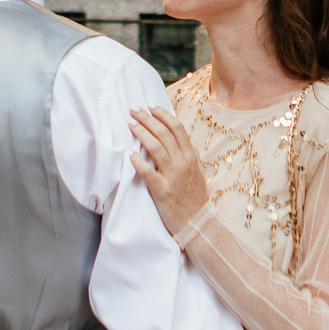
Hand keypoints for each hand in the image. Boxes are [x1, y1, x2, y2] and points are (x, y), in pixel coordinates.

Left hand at [129, 105, 209, 233]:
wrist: (197, 224)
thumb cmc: (195, 198)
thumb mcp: (199, 173)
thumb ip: (192, 156)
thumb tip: (186, 140)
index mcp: (191, 157)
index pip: (177, 128)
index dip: (163, 115)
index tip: (150, 106)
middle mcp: (183, 163)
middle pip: (164, 134)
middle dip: (148, 118)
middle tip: (134, 109)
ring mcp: (173, 177)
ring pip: (156, 148)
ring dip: (142, 133)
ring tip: (130, 124)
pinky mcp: (162, 191)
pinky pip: (148, 172)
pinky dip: (139, 162)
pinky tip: (130, 155)